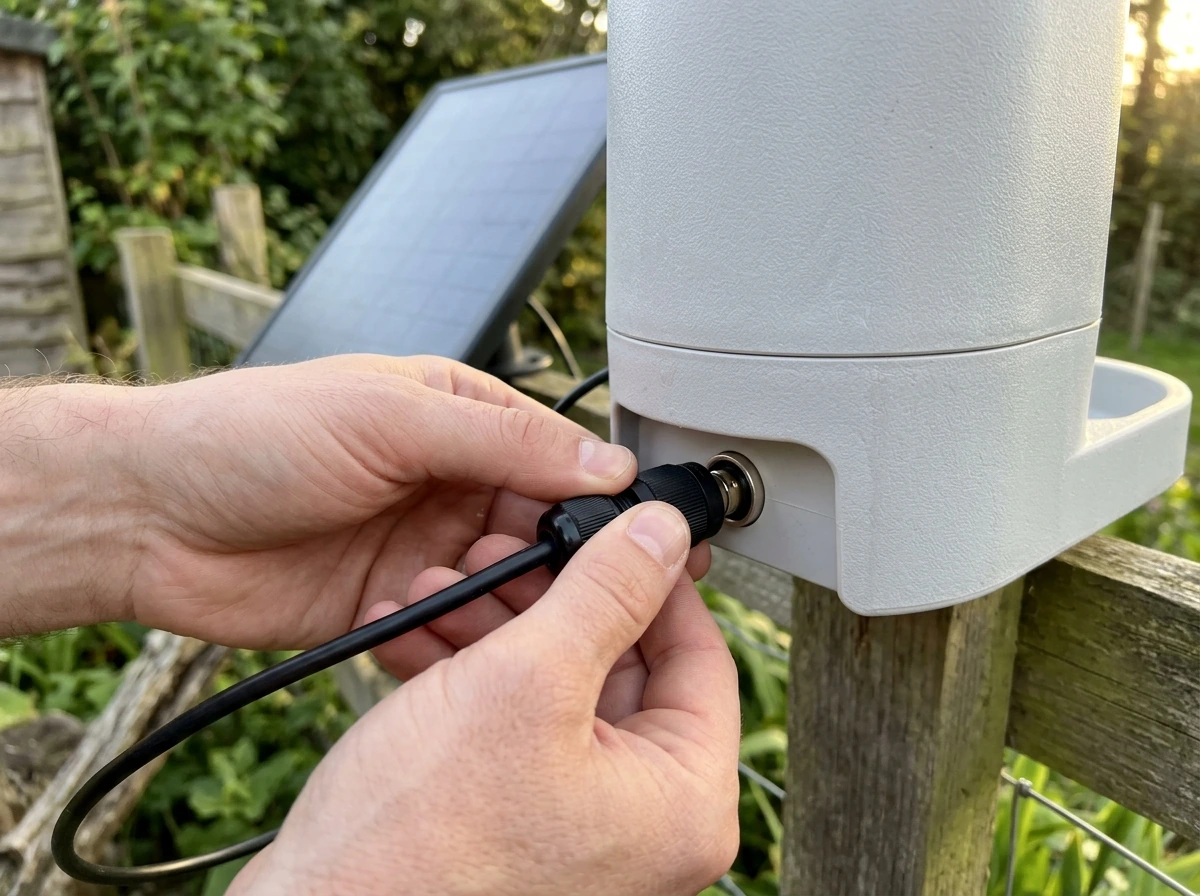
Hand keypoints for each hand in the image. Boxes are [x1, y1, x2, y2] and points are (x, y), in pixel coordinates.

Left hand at [0, 355, 709, 650]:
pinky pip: (454, 628)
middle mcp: (448, 481)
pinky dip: (464, 638)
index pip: (558, 453)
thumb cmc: (251, 436)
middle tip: (582, 587)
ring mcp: (422, 547)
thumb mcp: (390, 417)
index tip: (649, 531)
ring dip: (512, 599)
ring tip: (502, 609)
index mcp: (457, 416)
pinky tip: (456, 639)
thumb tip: (604, 460)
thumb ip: (503, 441)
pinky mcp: (394, 606)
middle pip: (543, 524)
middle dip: (563, 556)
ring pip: (506, 582)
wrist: (148, 516)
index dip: (604, 493)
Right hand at [231, 502, 740, 895]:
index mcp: (681, 804)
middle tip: (507, 555)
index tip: (616, 530)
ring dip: (498, 629)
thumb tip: (662, 535)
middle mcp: (643, 824)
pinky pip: (516, 728)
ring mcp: (580, 827)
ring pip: (559, 689)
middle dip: (548, 599)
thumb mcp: (527, 682)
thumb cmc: (417, 849)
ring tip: (444, 590)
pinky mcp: (520, 824)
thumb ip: (606, 594)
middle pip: (621, 667)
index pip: (702, 655)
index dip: (652, 578)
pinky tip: (422, 636)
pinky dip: (473, 677)